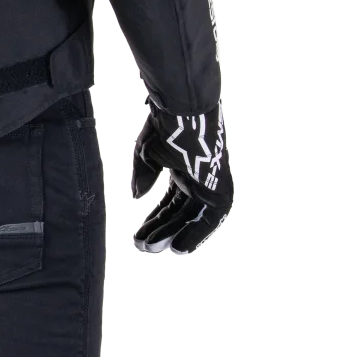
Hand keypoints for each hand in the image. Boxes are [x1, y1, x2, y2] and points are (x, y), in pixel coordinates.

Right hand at [131, 98, 232, 254]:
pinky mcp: (220, 190)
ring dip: (172, 234)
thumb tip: (135, 198)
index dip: (155, 218)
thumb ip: (143, 176)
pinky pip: (208, 219)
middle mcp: (198, 180)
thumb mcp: (147, 152)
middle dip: (160, 229)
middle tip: (141, 246)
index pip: (171, 202)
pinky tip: (177, 247)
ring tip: (151, 248)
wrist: (184, 108)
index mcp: (184, 170)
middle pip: (179, 213)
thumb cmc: (165, 124)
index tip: (139, 234)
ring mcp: (209, 184)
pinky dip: (194, 234)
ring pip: (191, 218)